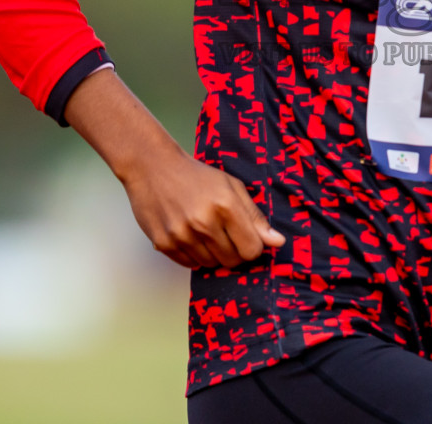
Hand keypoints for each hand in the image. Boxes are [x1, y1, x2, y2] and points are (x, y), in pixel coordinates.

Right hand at [65, 67, 284, 270]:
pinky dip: (193, 254)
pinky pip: (189, 264)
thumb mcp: (231, 187)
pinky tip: (189, 234)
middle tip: (224, 232)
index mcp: (225, 206)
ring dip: (212, 253)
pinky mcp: (163, 244)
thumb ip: (255, 217)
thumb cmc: (197, 176)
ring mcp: (181, 235)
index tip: (245, 236)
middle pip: (232, 261)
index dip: (252, 245)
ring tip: (204, 230)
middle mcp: (203, 223)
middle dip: (233, 251)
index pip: (252, 250)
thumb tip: (278, 242)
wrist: (152, 167)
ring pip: (210, 265)